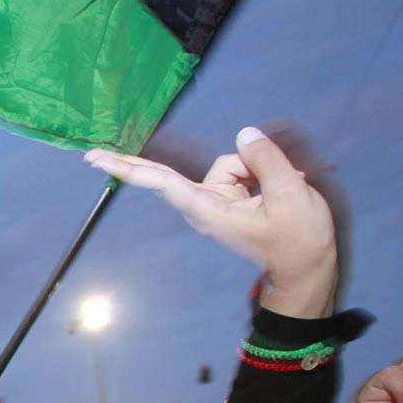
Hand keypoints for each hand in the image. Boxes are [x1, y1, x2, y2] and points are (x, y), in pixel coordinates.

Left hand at [86, 127, 337, 317]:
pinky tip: (282, 188)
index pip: (162, 183)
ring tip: (284, 192)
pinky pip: (243, 170)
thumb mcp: (291, 195)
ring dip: (260, 168)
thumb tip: (245, 133)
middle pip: (189, 170)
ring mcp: (218, 201)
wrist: (308, 268)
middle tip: (115, 158)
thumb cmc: (298, 241)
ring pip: (232, 163)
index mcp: (209, 210)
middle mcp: (205, 204)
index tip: (95, 160)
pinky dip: (263, 174)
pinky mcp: (231, 199)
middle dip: (171, 164)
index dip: (130, 168)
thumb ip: (266, 160)